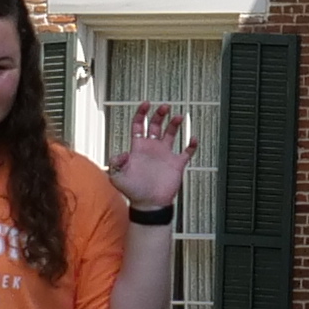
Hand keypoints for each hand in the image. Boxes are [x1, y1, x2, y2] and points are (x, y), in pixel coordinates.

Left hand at [112, 101, 193, 215]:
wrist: (149, 205)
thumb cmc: (133, 192)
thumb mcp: (117, 176)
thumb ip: (115, 163)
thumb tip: (121, 153)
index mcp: (138, 148)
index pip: (139, 125)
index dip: (141, 113)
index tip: (146, 104)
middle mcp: (152, 149)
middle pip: (156, 125)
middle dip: (160, 114)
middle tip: (164, 107)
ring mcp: (165, 155)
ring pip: (171, 134)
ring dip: (174, 124)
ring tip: (177, 117)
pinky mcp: (176, 164)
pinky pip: (186, 151)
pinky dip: (191, 144)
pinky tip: (192, 138)